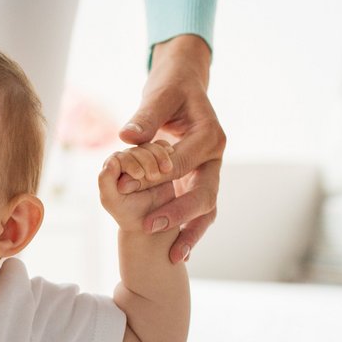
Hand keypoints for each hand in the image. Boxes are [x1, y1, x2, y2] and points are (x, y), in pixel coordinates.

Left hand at [99, 142, 179, 233]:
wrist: (150, 222)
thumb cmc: (128, 213)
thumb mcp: (112, 200)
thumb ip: (106, 182)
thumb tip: (111, 160)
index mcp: (111, 168)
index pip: (120, 156)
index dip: (130, 163)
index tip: (139, 175)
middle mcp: (126, 160)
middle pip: (137, 150)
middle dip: (146, 160)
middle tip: (154, 176)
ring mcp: (143, 159)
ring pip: (151, 147)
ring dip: (159, 155)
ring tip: (165, 171)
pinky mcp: (159, 160)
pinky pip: (163, 148)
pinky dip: (167, 151)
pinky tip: (171, 160)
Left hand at [117, 35, 224, 262]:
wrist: (185, 86)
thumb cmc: (171, 88)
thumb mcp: (159, 95)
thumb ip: (146, 115)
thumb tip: (128, 136)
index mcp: (209, 135)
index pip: (182, 162)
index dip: (153, 175)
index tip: (126, 186)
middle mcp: (215, 157)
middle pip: (204, 192)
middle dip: (178, 213)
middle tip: (150, 227)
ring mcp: (210, 172)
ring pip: (207, 208)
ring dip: (190, 231)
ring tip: (175, 256)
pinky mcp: (201, 181)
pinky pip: (199, 210)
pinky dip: (190, 231)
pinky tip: (178, 253)